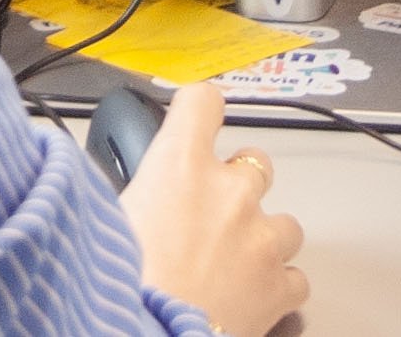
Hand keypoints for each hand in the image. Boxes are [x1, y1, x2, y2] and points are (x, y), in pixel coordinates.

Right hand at [119, 84, 309, 336]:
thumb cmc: (123, 289)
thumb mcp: (106, 220)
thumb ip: (126, 192)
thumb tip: (109, 189)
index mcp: (181, 165)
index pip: (203, 102)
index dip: (200, 109)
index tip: (199, 117)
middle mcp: (230, 192)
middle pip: (255, 162)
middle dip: (238, 185)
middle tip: (210, 216)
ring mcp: (262, 238)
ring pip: (285, 223)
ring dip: (263, 238)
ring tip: (231, 264)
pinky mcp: (281, 285)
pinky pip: (294, 276)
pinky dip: (277, 286)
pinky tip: (250, 297)